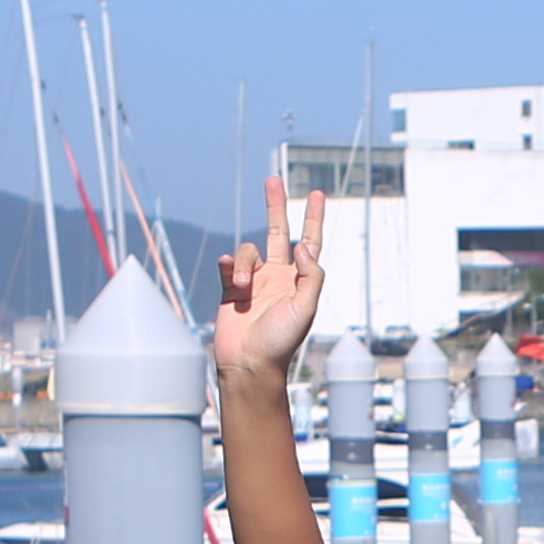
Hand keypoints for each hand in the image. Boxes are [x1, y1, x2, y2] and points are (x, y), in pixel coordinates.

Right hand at [211, 176, 326, 387]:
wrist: (249, 364)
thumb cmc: (281, 341)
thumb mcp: (305, 307)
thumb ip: (310, 274)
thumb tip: (302, 245)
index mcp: (298, 280)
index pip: (309, 242)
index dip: (313, 218)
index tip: (316, 194)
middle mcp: (277, 276)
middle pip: (277, 231)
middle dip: (275, 206)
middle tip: (272, 180)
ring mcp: (253, 281)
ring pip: (247, 251)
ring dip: (244, 263)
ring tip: (242, 285)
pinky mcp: (230, 288)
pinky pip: (227, 264)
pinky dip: (228, 264)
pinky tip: (230, 276)